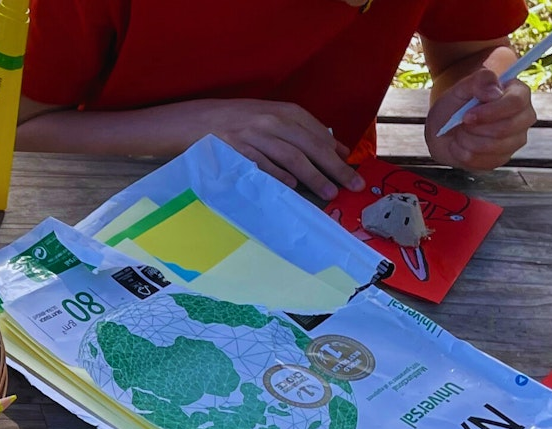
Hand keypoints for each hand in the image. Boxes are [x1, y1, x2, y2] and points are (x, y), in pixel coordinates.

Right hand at [184, 99, 363, 199]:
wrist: (198, 120)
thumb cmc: (241, 122)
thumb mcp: (273, 118)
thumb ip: (303, 132)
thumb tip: (337, 150)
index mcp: (285, 112)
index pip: (318, 134)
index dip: (337, 154)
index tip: (352, 170)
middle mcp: (272, 121)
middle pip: (311, 147)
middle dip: (334, 168)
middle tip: (352, 186)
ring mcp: (255, 136)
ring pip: (291, 157)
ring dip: (313, 176)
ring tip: (329, 193)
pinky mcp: (238, 150)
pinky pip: (263, 164)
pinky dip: (279, 175)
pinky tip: (293, 186)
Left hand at [427, 58, 535, 170]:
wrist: (443, 126)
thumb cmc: (457, 103)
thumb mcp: (462, 87)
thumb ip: (479, 81)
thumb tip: (495, 92)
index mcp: (519, 94)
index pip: (516, 102)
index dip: (490, 111)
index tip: (466, 115)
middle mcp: (524, 117)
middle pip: (507, 128)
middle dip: (476, 128)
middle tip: (461, 123)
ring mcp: (516, 140)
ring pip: (495, 147)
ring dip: (468, 141)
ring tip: (460, 132)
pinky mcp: (503, 158)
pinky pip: (486, 162)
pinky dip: (466, 155)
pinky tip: (460, 145)